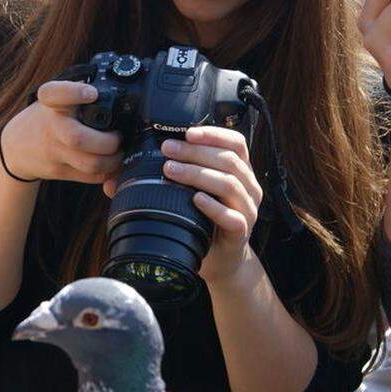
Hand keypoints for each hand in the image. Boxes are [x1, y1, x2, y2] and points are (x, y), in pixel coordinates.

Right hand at [0, 80, 122, 183]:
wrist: (16, 148)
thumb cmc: (44, 119)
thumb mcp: (54, 100)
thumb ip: (76, 91)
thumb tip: (108, 91)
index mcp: (50, 103)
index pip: (55, 94)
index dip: (75, 92)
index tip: (91, 93)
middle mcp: (51, 128)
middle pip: (78, 138)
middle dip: (109, 140)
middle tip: (117, 136)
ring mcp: (54, 152)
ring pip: (90, 163)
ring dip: (113, 160)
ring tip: (117, 151)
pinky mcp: (60, 171)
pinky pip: (91, 177)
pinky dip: (108, 172)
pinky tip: (110, 164)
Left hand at [158, 126, 262, 284]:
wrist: (221, 258)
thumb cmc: (206, 220)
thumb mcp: (197, 192)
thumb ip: (183, 173)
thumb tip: (141, 162)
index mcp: (241, 171)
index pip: (236, 143)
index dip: (213, 134)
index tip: (188, 132)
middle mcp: (249, 187)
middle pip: (228, 160)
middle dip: (195, 152)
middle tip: (168, 149)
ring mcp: (248, 210)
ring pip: (230, 184)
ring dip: (198, 174)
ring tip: (171, 170)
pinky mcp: (242, 232)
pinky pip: (232, 217)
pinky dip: (213, 207)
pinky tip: (195, 199)